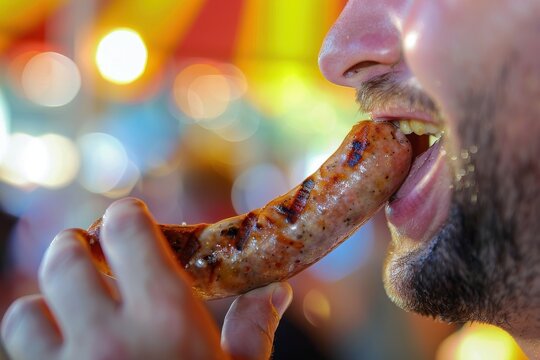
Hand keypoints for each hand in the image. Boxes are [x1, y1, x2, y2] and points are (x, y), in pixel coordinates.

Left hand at [1, 198, 291, 359]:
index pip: (127, 231)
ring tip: (70, 316)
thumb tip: (279, 289)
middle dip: (77, 250)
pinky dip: (35, 350)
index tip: (131, 223)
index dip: (126, 219)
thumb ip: (255, 328)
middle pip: (64, 256)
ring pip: (24, 311)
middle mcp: (108, 337)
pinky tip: (64, 358)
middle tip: (94, 259)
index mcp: (167, 318)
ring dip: (45, 306)